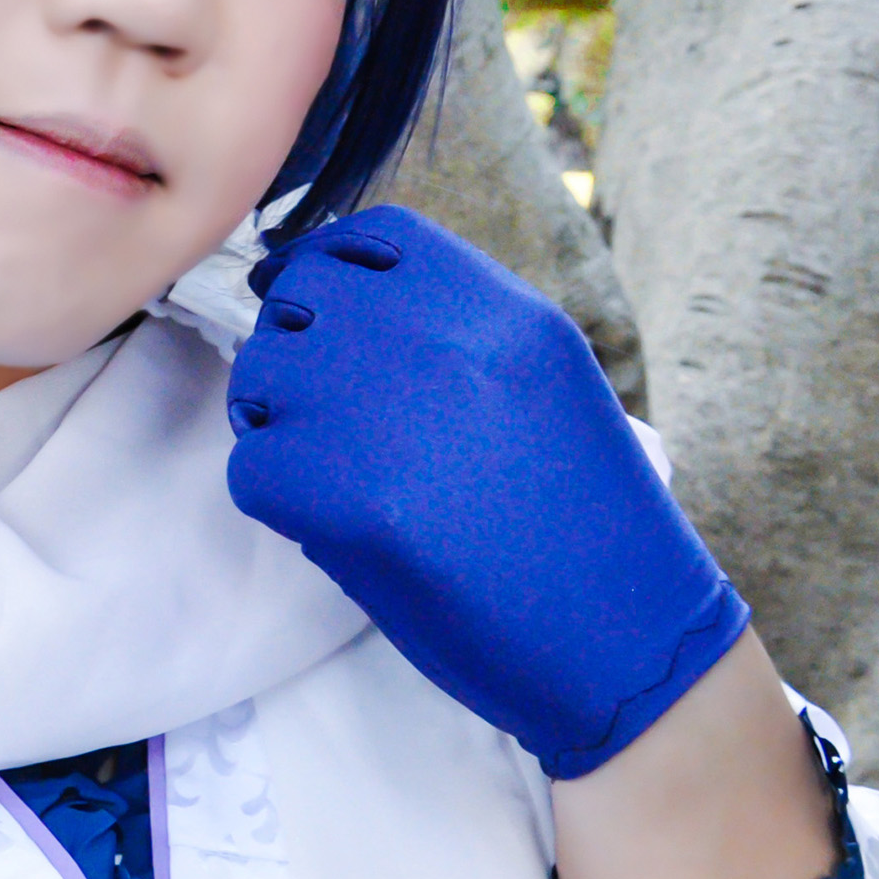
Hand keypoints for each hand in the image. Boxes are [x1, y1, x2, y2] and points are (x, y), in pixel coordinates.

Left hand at [222, 207, 747, 777]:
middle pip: (302, 295)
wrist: (625, 640)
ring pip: (261, 375)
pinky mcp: (351, 500)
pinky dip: (275, 498)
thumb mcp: (545, 387)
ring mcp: (392, 413)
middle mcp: (445, 341)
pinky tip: (330, 527)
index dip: (323, 267)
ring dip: (273, 419)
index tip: (308, 305)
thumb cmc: (588, 526)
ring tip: (326, 470)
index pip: (372, 237)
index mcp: (503, 310)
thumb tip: (338, 308)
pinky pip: (253, 467)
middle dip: (293, 346)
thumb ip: (455, 333)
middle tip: (315, 409)